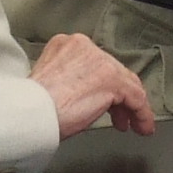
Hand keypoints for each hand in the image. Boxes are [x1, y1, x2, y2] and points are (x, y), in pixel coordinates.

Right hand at [32, 33, 154, 136]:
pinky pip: (136, 97)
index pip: (98, 64)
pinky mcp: (112, 79)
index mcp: (67, 45)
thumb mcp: (53, 83)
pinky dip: (141, 114)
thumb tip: (88, 96)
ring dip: (131, 107)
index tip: (106, 102)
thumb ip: (73, 81)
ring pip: (127, 83)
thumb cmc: (34, 105)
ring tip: (132, 124)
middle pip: (114, 72)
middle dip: (119, 98)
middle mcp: (85, 47)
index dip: (105, 87)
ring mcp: (100, 61)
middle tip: (120, 118)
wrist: (31, 112)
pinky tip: (140, 126)